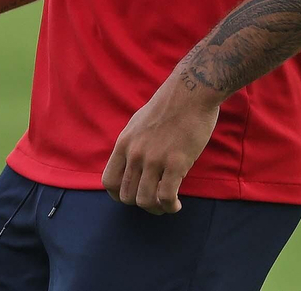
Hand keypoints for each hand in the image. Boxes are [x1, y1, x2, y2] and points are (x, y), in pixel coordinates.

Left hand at [101, 74, 220, 214]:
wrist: (191, 92)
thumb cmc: (169, 105)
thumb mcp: (138, 123)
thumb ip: (133, 144)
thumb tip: (131, 161)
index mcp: (124, 143)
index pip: (109, 181)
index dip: (119, 195)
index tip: (133, 195)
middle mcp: (135, 153)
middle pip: (127, 195)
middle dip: (141, 203)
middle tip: (155, 200)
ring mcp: (154, 159)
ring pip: (144, 201)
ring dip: (156, 208)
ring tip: (167, 205)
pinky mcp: (176, 163)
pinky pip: (166, 197)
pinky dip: (170, 207)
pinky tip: (177, 204)